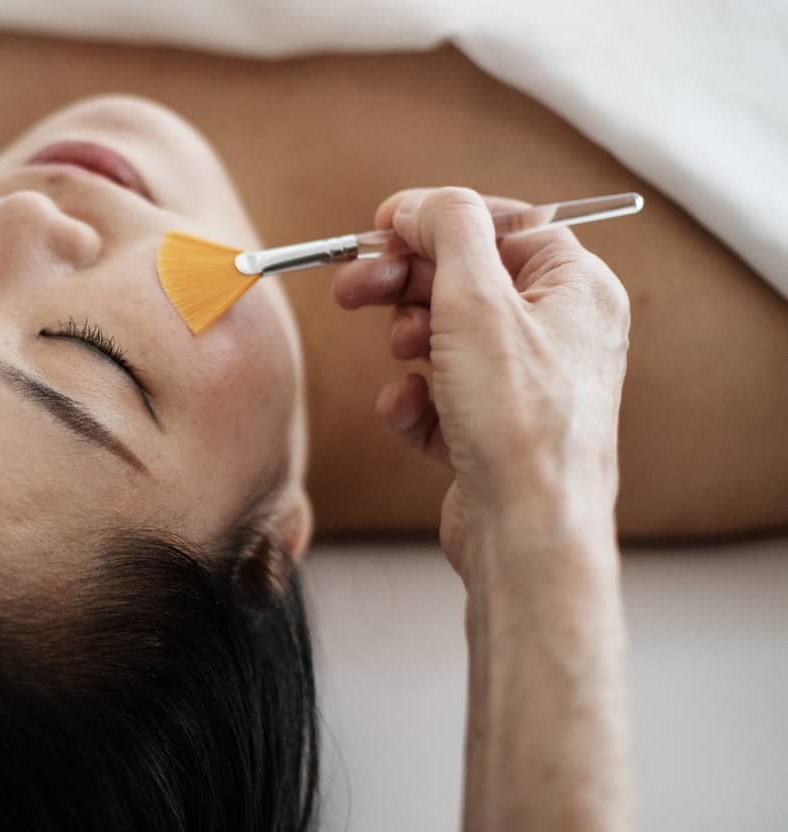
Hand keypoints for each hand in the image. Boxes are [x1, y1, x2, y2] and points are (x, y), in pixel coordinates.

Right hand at [332, 187, 630, 572]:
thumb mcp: (476, 298)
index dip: (438, 221)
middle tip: (351, 287)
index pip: (503, 224)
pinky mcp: (495, 431)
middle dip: (404, 283)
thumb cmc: (517, 419)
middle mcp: (561, 332)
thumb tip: (422, 203)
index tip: (382, 228)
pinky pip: (441, 394)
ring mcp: (528, 385)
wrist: (526, 531)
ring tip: (404, 358)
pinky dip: (416, 400)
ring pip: (447, 336)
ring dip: (409, 341)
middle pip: (465, 278)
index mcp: (577, 289)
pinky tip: (412, 414)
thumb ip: (450, 229)